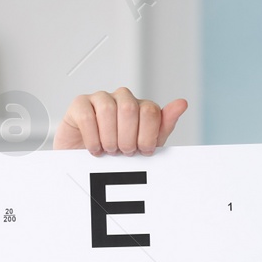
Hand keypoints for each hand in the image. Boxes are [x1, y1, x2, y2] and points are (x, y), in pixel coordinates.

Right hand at [56, 87, 187, 154]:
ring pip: (108, 110)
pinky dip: (93, 137)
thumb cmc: (118, 153)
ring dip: (109, 138)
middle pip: (130, 108)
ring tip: (109, 151)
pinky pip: (88, 116)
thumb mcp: (146, 144)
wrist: (87, 162)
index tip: (142, 151)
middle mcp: (121, 98)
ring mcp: (100, 98)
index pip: (150, 110)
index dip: (147, 135)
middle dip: (128, 138)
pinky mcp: (80, 104)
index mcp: (140, 106)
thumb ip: (164, 124)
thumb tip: (182, 103)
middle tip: (124, 152)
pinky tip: (95, 149)